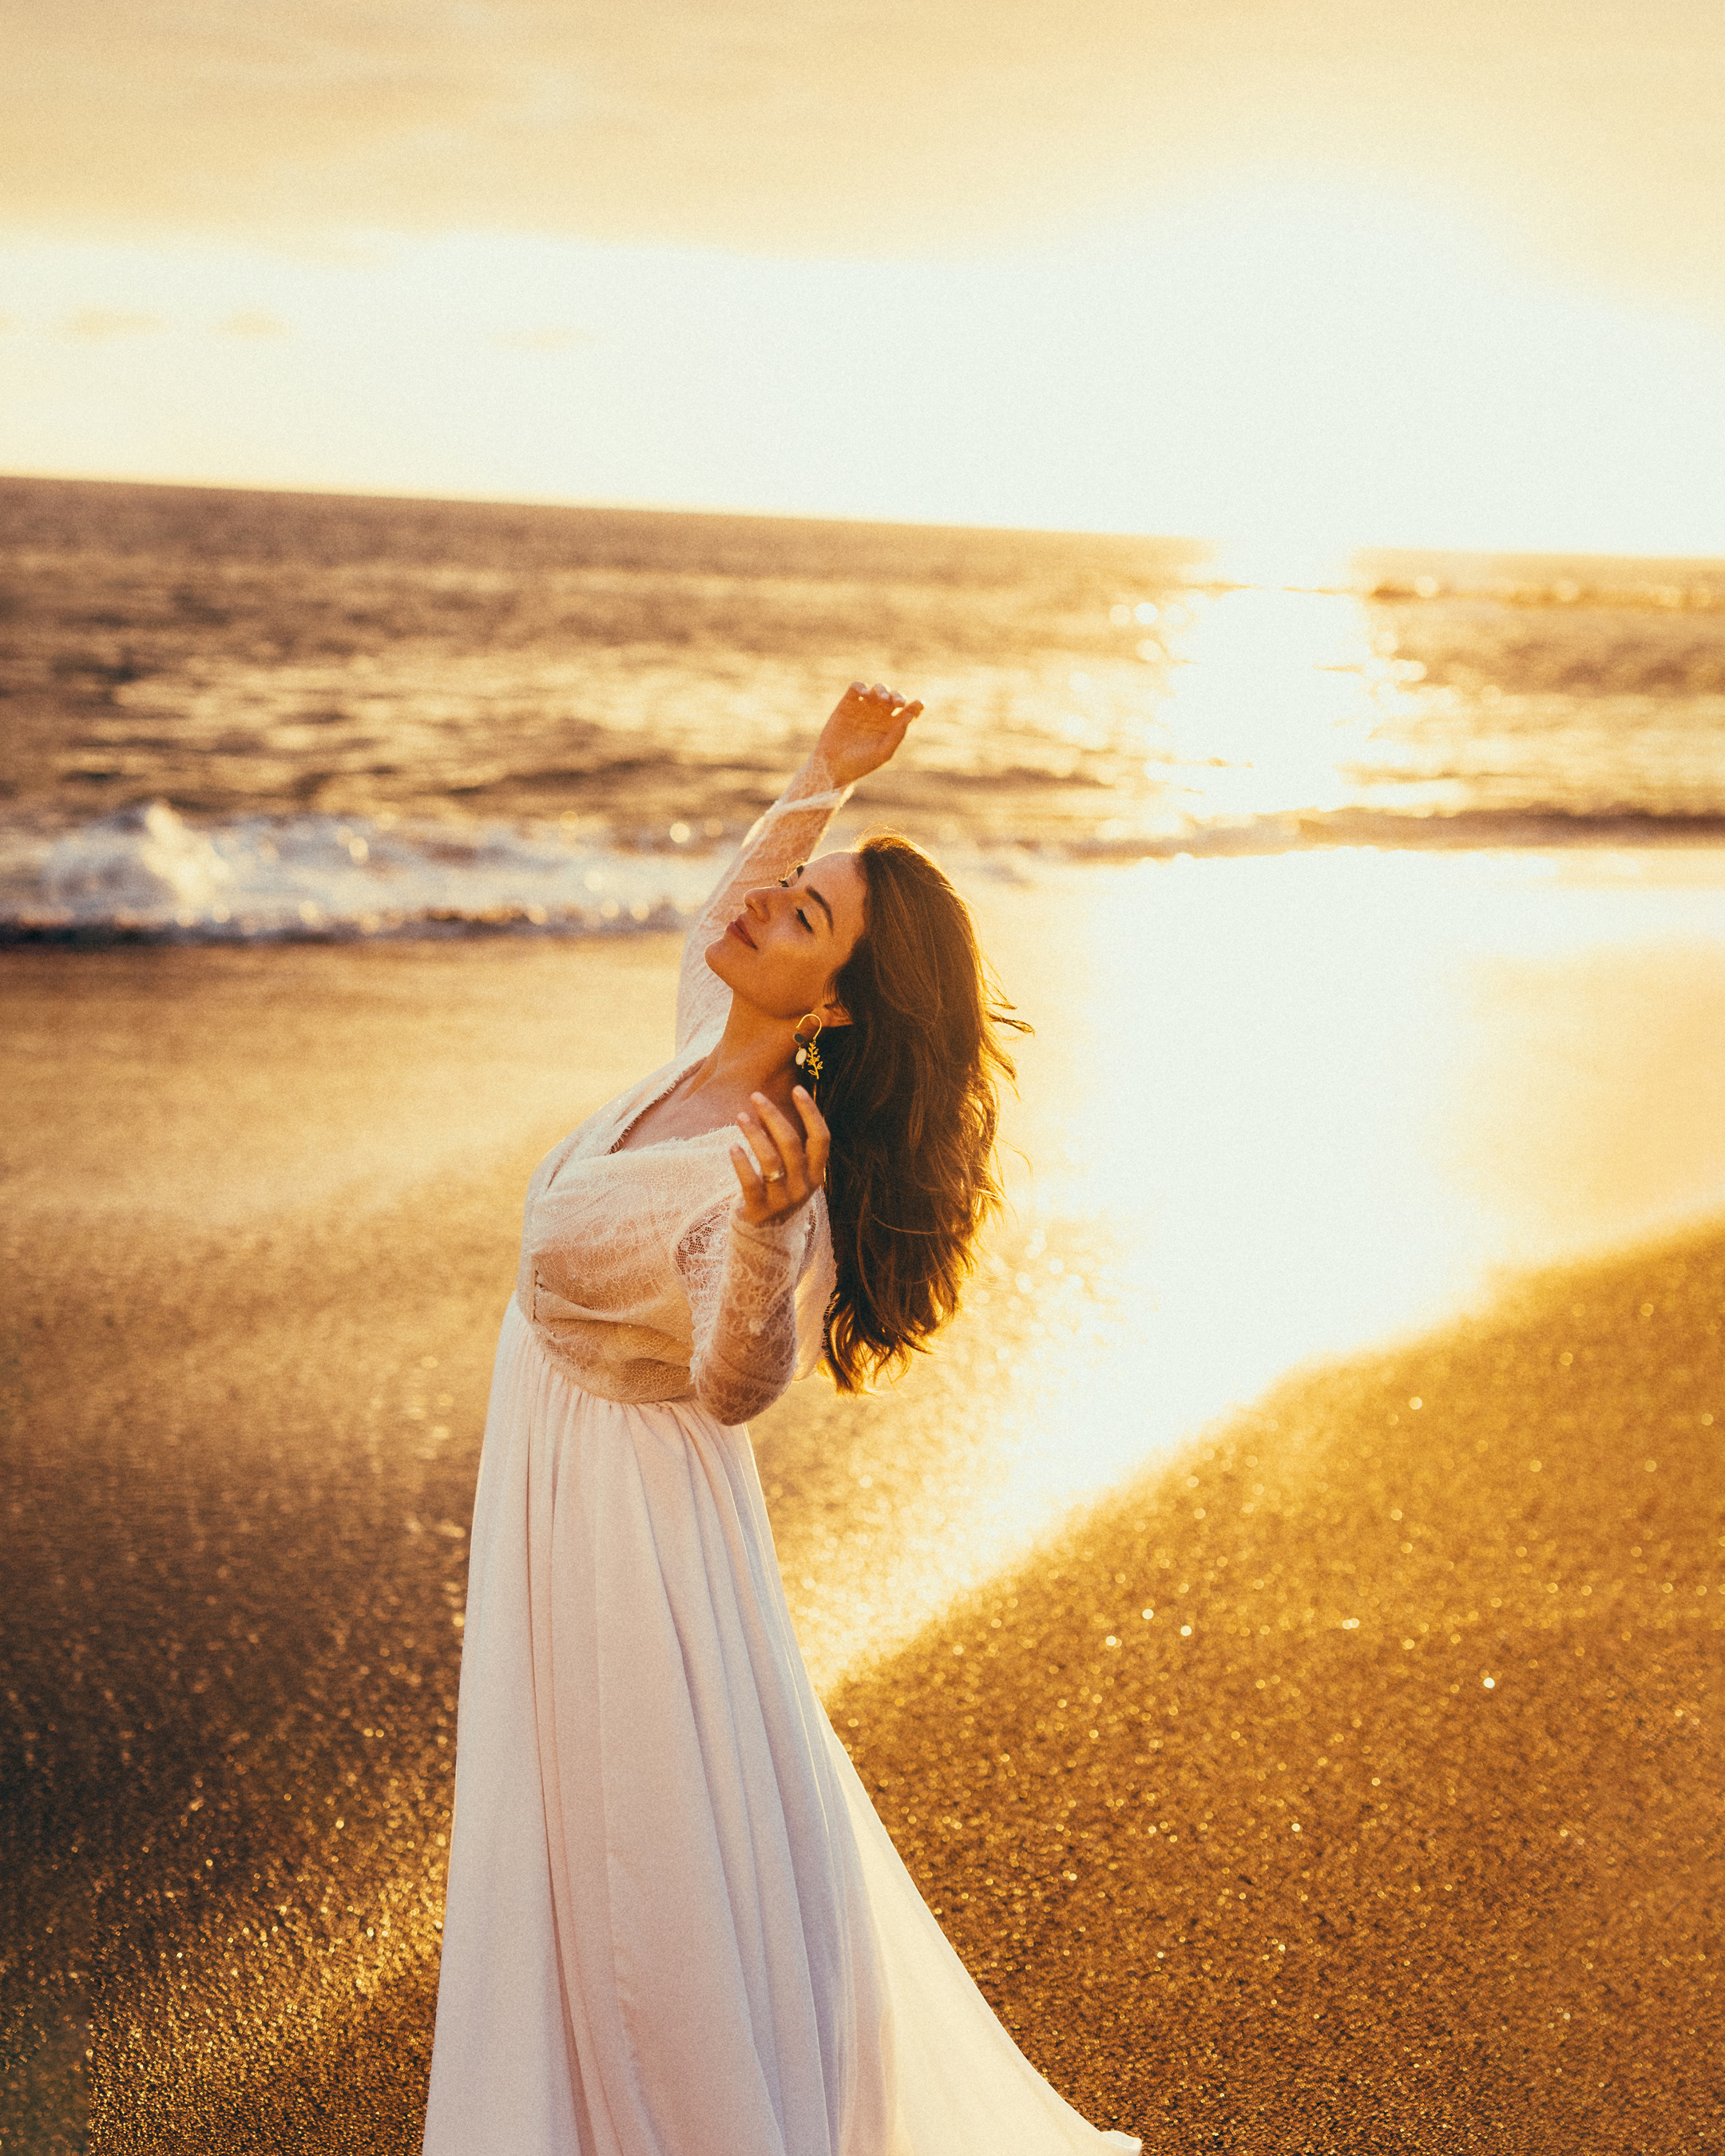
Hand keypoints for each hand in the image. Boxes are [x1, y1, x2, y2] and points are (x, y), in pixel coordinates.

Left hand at [729, 1087, 829, 1227]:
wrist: (767, 1238)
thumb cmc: (778, 1192)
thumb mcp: (792, 1171)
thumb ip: (786, 1144)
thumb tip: (767, 1107)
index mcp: (816, 1173)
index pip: (821, 1138)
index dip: (811, 1112)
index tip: (797, 1088)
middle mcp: (804, 1187)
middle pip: (792, 1144)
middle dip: (773, 1116)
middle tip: (756, 1096)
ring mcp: (783, 1200)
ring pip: (771, 1161)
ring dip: (755, 1134)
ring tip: (740, 1116)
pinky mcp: (760, 1211)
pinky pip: (751, 1183)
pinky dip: (741, 1163)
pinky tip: (732, 1147)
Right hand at [815, 680, 922, 788]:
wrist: (833, 766)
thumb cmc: (860, 764)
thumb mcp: (882, 752)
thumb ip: (897, 734)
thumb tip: (910, 716)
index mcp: (892, 726)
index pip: (909, 711)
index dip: (916, 706)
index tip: (918, 705)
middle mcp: (880, 715)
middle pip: (894, 697)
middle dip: (898, 697)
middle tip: (898, 704)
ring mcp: (864, 708)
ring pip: (878, 689)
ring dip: (882, 690)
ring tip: (882, 699)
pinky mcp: (847, 703)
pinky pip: (857, 688)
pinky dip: (861, 687)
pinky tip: (864, 694)